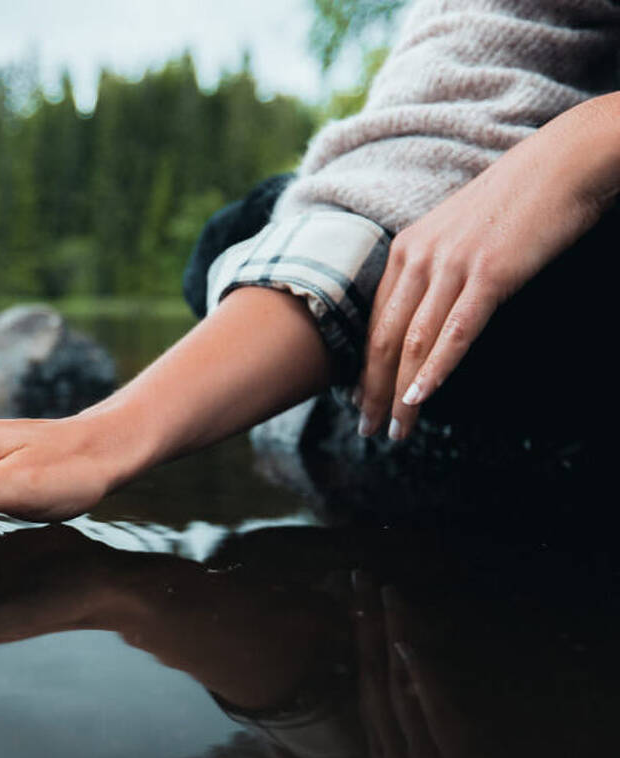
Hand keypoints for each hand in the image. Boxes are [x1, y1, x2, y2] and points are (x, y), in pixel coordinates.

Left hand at [357, 93, 619, 440]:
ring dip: (401, 391)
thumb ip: (437, 271)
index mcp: (407, 250)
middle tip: (368, 430)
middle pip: (385, 338)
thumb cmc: (517, 201)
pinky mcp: (490, 273)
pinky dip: (436, 367)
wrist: (565, 162)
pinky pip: (456, 330)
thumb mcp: (460, 234)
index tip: (358, 402)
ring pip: (415, 342)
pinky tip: (421, 396)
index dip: (364, 368)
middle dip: (372, 391)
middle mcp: (420, 258)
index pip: (375, 321)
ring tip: (396, 429)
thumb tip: (427, 312)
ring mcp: (453, 265)